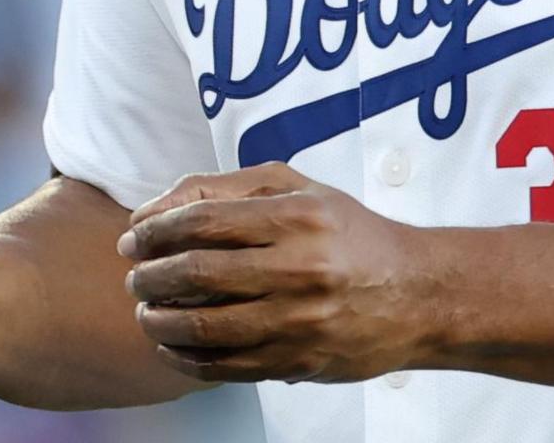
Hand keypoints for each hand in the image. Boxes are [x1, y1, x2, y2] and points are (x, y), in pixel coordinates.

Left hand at [121, 164, 437, 383]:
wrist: (420, 294)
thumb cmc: (351, 234)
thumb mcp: (298, 189)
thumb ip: (225, 188)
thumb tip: (156, 209)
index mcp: (297, 217)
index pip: (201, 220)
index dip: (154, 230)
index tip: (133, 238)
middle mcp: (300, 267)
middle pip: (197, 272)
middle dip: (150, 276)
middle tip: (135, 277)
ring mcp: (301, 319)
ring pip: (207, 325)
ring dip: (160, 321)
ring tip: (146, 313)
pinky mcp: (303, 360)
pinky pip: (229, 366)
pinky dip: (188, 359)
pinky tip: (172, 347)